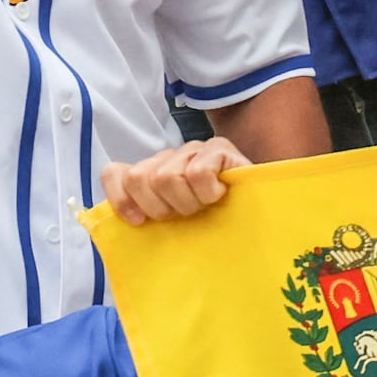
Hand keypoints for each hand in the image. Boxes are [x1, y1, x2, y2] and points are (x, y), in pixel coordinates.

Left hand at [99, 135, 251, 225]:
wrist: (261, 216)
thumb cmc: (215, 225)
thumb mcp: (175, 228)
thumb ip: (148, 222)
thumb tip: (124, 226)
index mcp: (153, 174)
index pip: (115, 173)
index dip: (120, 198)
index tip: (139, 222)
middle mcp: (169, 158)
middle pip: (139, 177)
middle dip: (160, 207)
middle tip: (184, 216)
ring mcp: (193, 150)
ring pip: (166, 177)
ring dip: (188, 202)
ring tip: (205, 207)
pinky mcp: (219, 148)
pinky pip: (197, 173)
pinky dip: (208, 192)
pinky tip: (220, 195)